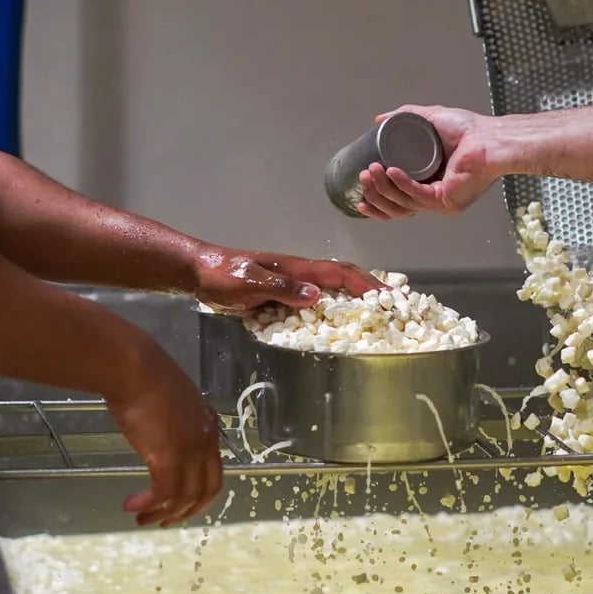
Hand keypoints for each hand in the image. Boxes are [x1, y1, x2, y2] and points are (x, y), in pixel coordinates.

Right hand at [107, 339, 223, 526]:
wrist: (134, 369)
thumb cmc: (144, 378)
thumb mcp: (170, 402)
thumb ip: (174, 422)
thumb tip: (160, 435)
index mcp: (208, 427)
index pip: (213, 471)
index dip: (199, 493)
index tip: (181, 504)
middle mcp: (205, 442)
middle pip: (205, 490)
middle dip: (186, 511)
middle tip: (165, 522)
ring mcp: (189, 451)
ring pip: (184, 497)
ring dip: (163, 514)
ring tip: (142, 520)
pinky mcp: (168, 458)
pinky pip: (162, 493)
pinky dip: (148, 504)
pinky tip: (131, 506)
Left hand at [192, 246, 380, 313]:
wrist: (198, 271)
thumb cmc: (221, 275)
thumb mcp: (248, 282)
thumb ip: (280, 288)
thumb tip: (317, 296)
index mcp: (296, 268)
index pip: (340, 274)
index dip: (365, 285)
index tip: (388, 298)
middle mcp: (299, 275)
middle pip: (343, 279)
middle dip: (370, 289)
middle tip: (394, 306)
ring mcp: (291, 284)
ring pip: (331, 290)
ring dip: (354, 300)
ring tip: (375, 316)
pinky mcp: (282, 296)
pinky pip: (314, 302)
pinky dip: (332, 310)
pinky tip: (336, 324)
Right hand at [355, 105, 500, 219]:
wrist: (491, 137)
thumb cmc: (469, 130)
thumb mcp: (429, 119)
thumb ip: (404, 117)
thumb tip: (379, 121)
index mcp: (428, 184)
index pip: (397, 200)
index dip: (377, 199)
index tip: (360, 191)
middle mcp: (434, 197)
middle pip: (396, 206)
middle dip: (375, 193)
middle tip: (362, 176)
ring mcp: (440, 202)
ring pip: (403, 203)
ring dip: (384, 188)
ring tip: (370, 171)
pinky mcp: (446, 201)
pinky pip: (418, 196)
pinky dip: (402, 184)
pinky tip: (392, 172)